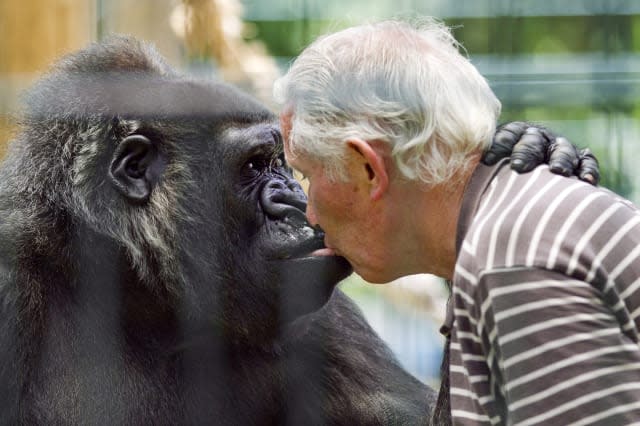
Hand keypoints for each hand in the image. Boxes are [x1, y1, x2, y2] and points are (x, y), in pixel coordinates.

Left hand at [483, 121, 599, 184]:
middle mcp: (536, 139)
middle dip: (526, 152)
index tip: (488, 160)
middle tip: (518, 167)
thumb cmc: (494, 183)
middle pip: (534, 140)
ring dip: (560, 159)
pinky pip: (586, 161)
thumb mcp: (481, 172)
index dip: (498, 146)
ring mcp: (559, 149)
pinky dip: (587, 169)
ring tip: (557, 173)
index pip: (506, 135)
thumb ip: (472, 166)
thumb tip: (441, 164)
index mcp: (512, 136)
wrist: (524, 190)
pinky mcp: (579, 162)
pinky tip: (585, 181)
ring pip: (562, 149)